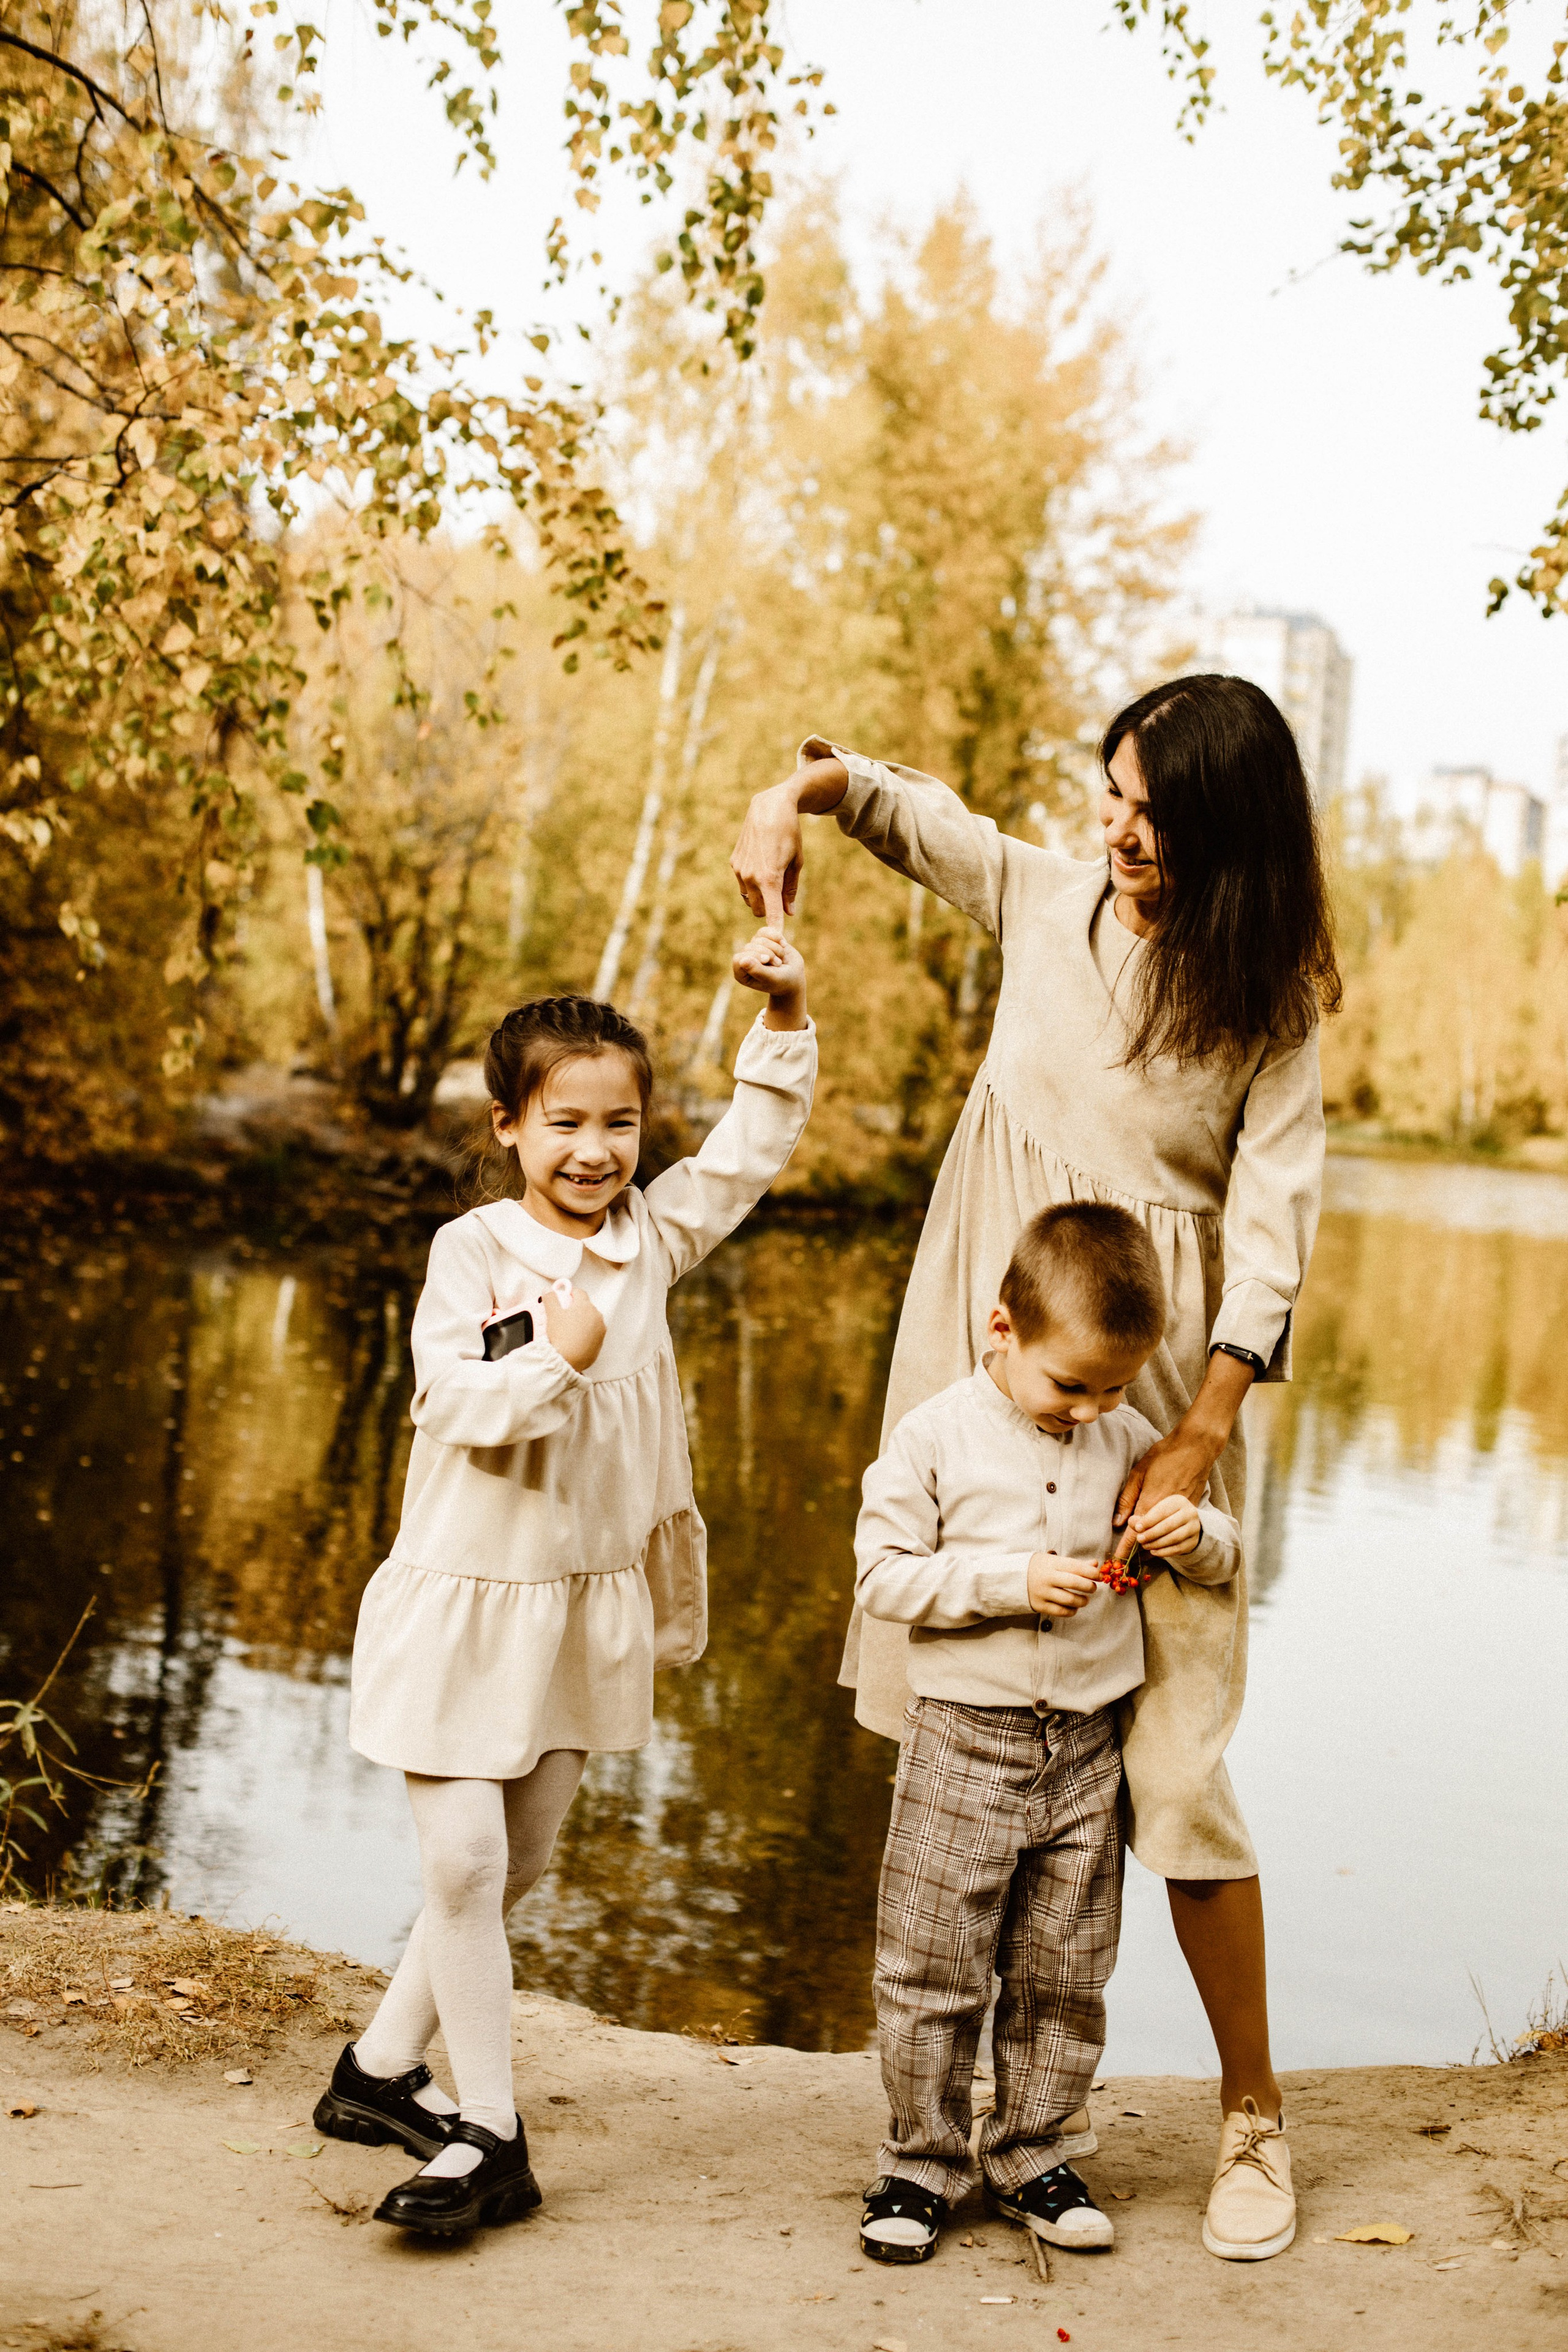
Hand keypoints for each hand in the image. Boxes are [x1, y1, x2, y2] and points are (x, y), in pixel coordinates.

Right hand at [541, 1283, 605, 1371]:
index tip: (563, 1298)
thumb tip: (548, 1291)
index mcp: (585, 1306)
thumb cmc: (561, 1336)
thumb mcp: (552, 1314)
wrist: (567, 1360)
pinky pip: (592, 1333)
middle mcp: (596, 1316)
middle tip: (562, 1315)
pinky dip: (585, 1334)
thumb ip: (550, 1299)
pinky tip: (574, 1339)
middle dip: (575, 1308)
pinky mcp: (600, 1342)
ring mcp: (600, 1330)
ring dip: (581, 1321)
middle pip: (585, 1306)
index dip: (569, 1293)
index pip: (579, 1293)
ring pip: (590, 1320)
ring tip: (568, 1329)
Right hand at [730, 755, 847, 926]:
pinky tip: (763, 866)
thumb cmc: (790, 833)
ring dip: (762, 897)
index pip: (772, 914)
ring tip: (774, 879)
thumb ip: (791, 890)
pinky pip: (744, 884)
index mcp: (769, 878)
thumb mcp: (797, 862)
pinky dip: (754, 884)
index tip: (780, 941)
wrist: (770, 806)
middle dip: (771, 910)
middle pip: (760, 910)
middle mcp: (750, 877)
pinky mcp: (734, 863)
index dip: (776, 929)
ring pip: (750, 899)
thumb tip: (789, 913)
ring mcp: (739, 870)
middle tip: (783, 900)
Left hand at [732, 926, 807, 1029]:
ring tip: (781, 959)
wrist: (795, 975)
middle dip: (769, 954)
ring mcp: (754, 948)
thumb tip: (742, 961)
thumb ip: (757, 970)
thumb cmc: (782, 981)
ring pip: (760, 938)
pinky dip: (776, 936)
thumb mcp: (771, 978)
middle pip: (750, 946)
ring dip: (776, 948)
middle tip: (778, 964)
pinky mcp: (763, 939)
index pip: (739, 958)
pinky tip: (783, 944)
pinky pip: (765, 931)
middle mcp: (745, 959)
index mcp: (741, 973)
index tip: (767, 961)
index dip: (754, 956)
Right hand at [1026, 1552, 1099, 1618]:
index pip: (1076, 1567)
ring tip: (1085, 1599)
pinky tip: (1074, 1607)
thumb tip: (1095, 1564)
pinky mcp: (1040, 1605)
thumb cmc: (1040, 1568)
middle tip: (1093, 1588)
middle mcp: (1047, 1578)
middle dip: (1089, 1586)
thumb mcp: (1054, 1561)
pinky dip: (1072, 1611)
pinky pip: (1061, 1611)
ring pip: (1069, 1600)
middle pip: (1074, 1583)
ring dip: (1083, 1601)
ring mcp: (1042, 1593)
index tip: (1099, 1576)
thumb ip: (1075, 1564)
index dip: (1091, 1572)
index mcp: (1051, 1564)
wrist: (1012, 1578)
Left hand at [1112, 1350, 1252, 1552]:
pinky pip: (1182, 1536)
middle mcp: (1169, 1509)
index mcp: (1152, 1500)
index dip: (1125, 1547)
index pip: (1135, 1530)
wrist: (1196, 1447)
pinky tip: (1161, 1545)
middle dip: (1138, 1545)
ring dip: (1154, 1546)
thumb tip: (1118, 1522)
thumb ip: (1128, 1499)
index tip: (1117, 1559)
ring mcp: (1185, 1511)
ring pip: (1168, 1539)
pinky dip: (1171, 1545)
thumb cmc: (1164, 1456)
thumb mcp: (1139, 1472)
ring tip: (1144, 1546)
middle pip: (1151, 1537)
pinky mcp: (1195, 1511)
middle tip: (1127, 1550)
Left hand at [1126, 1492, 1201, 1560]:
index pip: (1162, 1511)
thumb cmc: (1166, 1515)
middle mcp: (1190, 1513)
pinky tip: (1154, 1551)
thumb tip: (1132, 1523)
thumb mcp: (1156, 1511)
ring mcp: (1194, 1528)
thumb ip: (1143, 1517)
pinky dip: (1164, 1552)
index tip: (1137, 1528)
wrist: (1187, 1522)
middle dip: (1152, 1533)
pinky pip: (1178, 1548)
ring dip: (1157, 1543)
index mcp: (1178, 1501)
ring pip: (1174, 1538)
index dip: (1149, 1520)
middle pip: (1169, 1525)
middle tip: (1139, 1539)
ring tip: (1145, 1545)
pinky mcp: (1193, 1541)